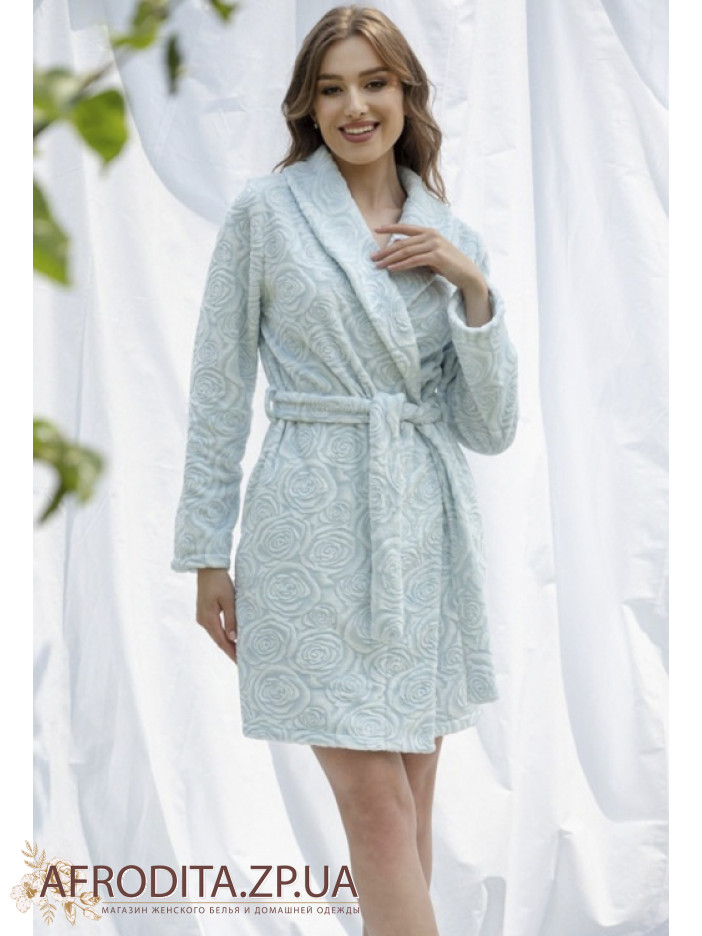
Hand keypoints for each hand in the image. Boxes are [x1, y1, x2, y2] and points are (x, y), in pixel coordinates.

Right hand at [196, 568, 237, 663]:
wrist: (208, 569)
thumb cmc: (220, 582)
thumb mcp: (229, 600)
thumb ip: (231, 619)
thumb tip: (233, 638)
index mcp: (208, 619)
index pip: (221, 641)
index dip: (231, 652)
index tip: (240, 662)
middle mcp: (203, 620)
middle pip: (218, 640)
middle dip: (230, 650)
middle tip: (243, 660)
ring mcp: (202, 617)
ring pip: (216, 634)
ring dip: (227, 643)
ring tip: (239, 651)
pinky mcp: (204, 612)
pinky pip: (215, 628)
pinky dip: (223, 634)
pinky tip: (231, 638)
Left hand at [370, 223, 486, 292]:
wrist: (467, 274)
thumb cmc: (448, 265)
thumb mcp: (431, 253)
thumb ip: (417, 248)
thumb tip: (396, 246)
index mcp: (429, 231)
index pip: (405, 227)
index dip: (390, 228)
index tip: (375, 230)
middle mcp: (431, 235)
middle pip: (402, 242)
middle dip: (385, 250)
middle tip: (372, 257)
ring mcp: (434, 244)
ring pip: (406, 251)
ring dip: (390, 259)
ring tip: (378, 265)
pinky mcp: (436, 256)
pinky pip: (413, 261)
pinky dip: (401, 265)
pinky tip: (391, 269)